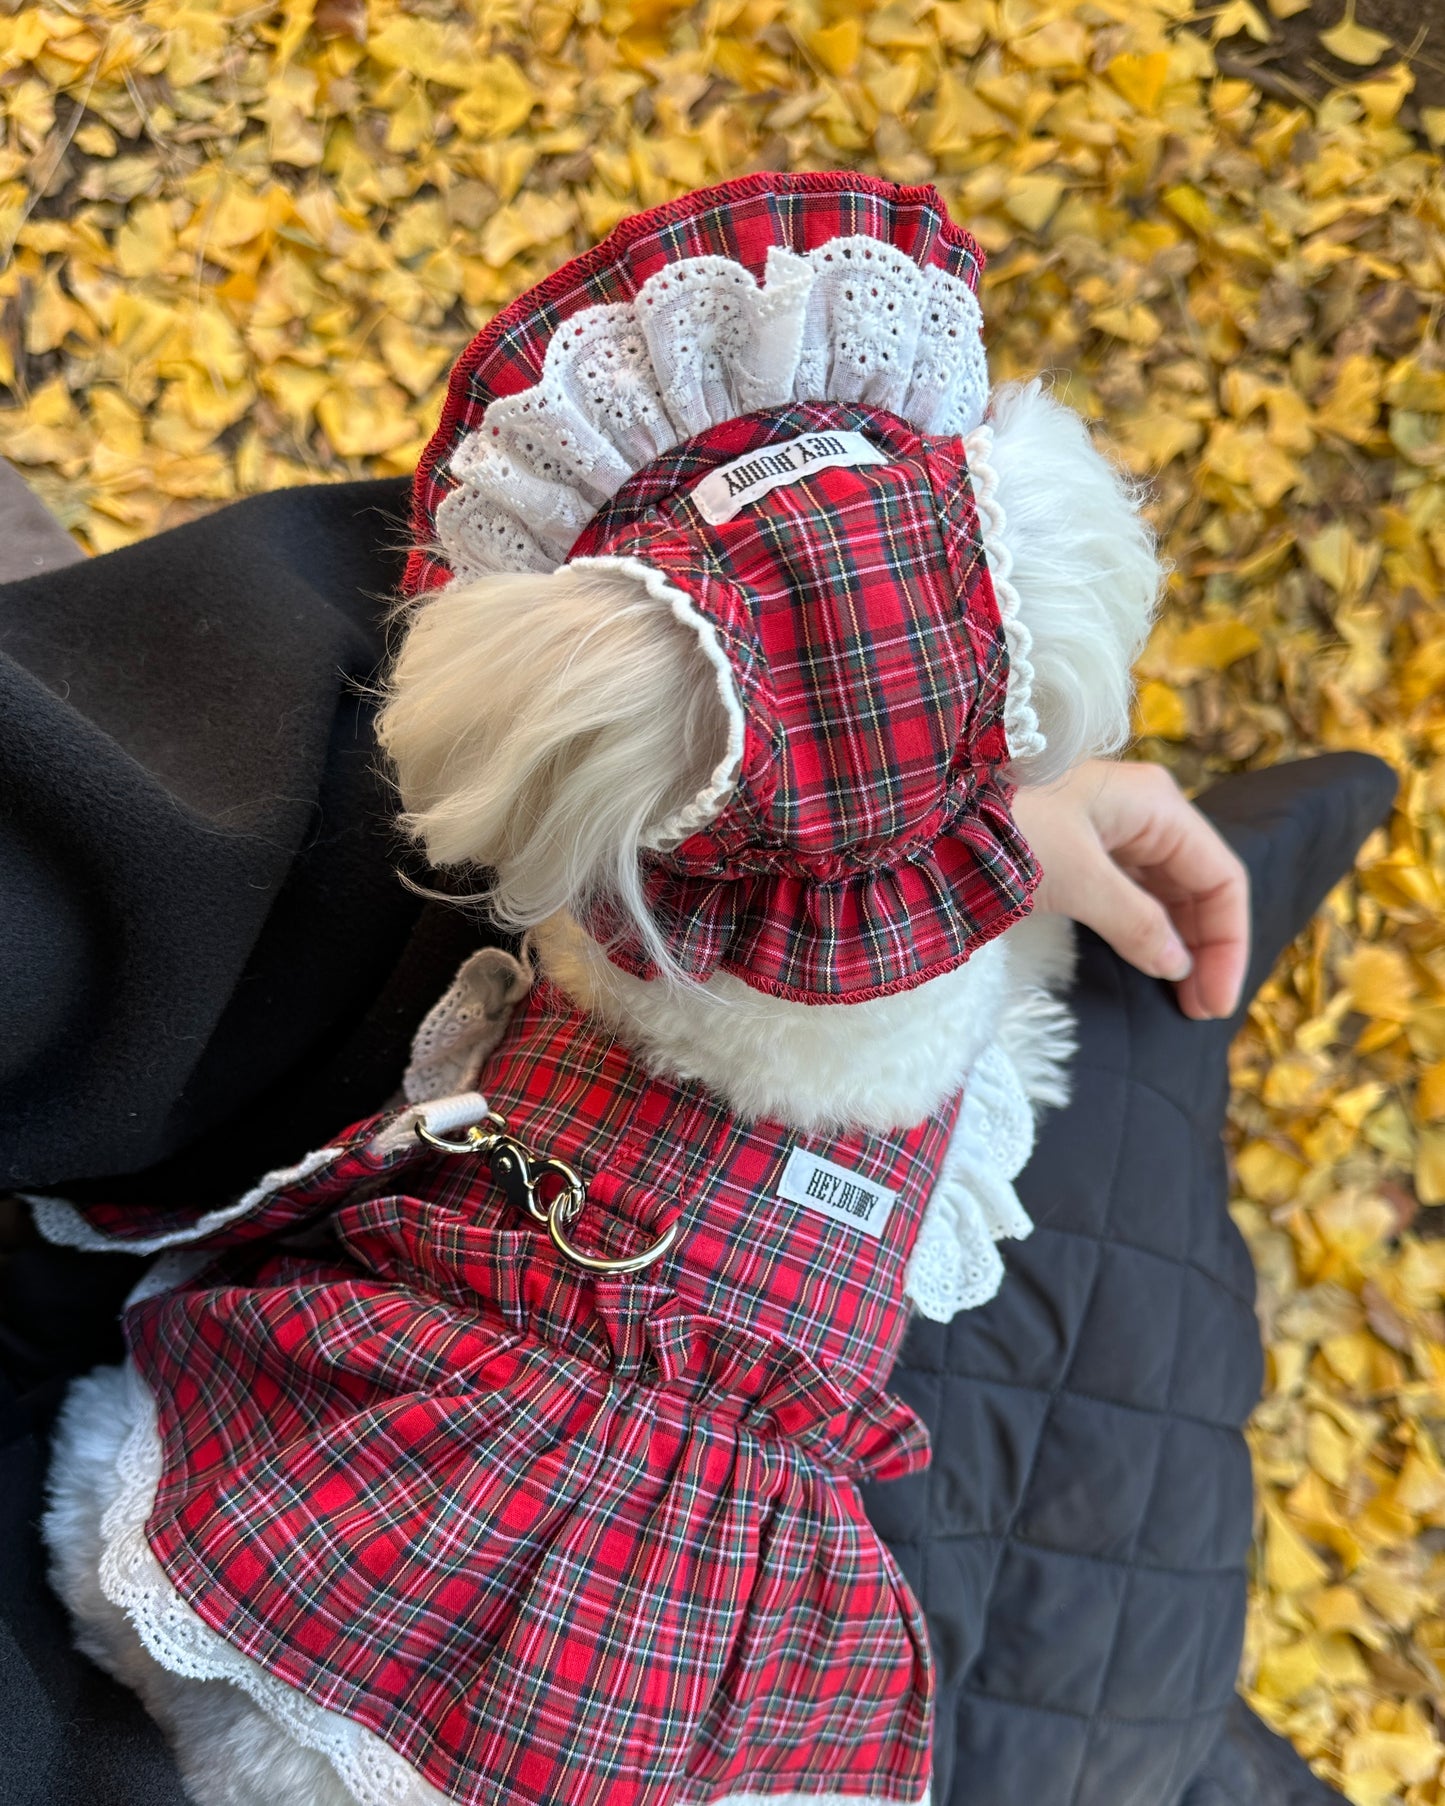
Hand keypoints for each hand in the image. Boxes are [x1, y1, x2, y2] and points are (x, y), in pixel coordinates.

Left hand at [1010, 759, 1250, 1020]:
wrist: (923, 809)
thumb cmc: (1004, 828)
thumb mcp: (1077, 878)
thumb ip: (1134, 922)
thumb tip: (1177, 964)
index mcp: (1155, 805)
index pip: (1221, 876)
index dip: (1228, 943)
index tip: (1216, 1003)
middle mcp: (1140, 812)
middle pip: (1196, 886)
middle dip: (1205, 948)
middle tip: (1198, 1011)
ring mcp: (1106, 829)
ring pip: (1163, 892)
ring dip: (1176, 943)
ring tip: (1179, 997)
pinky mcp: (1075, 851)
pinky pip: (1128, 894)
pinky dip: (1142, 930)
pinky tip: (1144, 962)